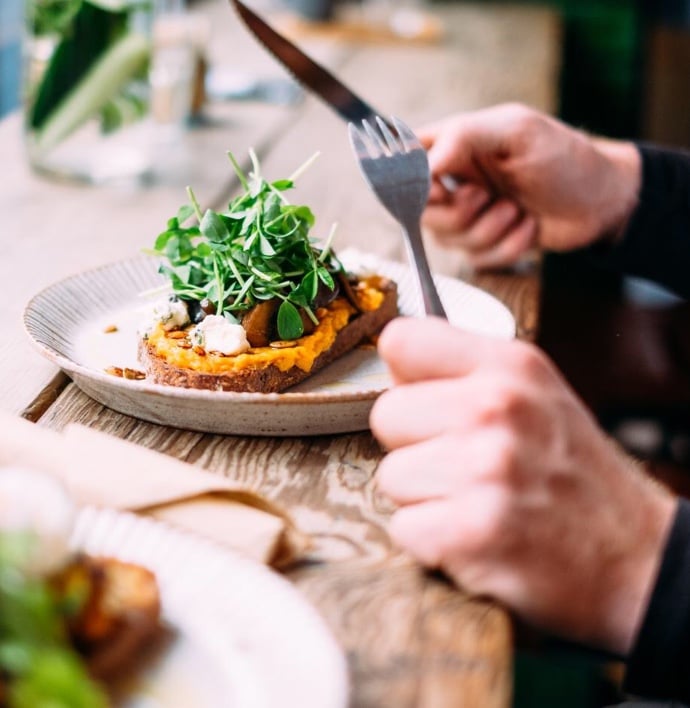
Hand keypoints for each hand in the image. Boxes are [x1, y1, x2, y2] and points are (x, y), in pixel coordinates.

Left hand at [371, 317, 675, 653]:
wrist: (635, 556)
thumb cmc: (572, 472)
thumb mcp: (536, 394)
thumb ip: (466, 371)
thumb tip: (394, 362)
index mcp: (510, 366)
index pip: (401, 340)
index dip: (404, 378)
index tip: (424, 403)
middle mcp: (497, 407)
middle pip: (386, 414)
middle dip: (415, 446)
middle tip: (464, 466)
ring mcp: (486, 469)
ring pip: (390, 476)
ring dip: (425, 498)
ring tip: (476, 502)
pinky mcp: (473, 532)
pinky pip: (403, 528)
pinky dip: (432, 542)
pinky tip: (476, 537)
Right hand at [418, 103, 640, 268]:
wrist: (599, 200)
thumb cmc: (562, 156)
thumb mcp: (516, 131)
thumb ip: (463, 137)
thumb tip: (422, 165)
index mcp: (450, 145)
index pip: (400, 163)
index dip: (411, 184)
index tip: (440, 188)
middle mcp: (450, 182)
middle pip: (418, 212)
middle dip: (459, 212)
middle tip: (489, 195)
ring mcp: (464, 216)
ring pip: (446, 241)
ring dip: (491, 229)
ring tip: (518, 209)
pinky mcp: (482, 245)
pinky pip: (476, 260)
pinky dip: (508, 247)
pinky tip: (528, 227)